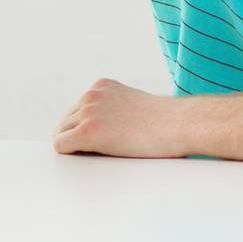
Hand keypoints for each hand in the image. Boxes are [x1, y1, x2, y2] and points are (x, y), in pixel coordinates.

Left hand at [53, 78, 191, 157]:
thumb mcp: (132, 104)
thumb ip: (112, 108)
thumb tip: (97, 129)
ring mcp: (88, 111)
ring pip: (61, 135)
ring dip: (77, 147)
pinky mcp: (87, 131)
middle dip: (78, 137)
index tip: (106, 136)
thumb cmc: (165, 122)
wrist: (181, 124)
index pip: (76, 110)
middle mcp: (91, 94)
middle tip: (104, 149)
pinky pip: (60, 147)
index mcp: (102, 85)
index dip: (87, 127)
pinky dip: (72, 155)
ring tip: (105, 152)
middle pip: (65, 122)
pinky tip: (96, 156)